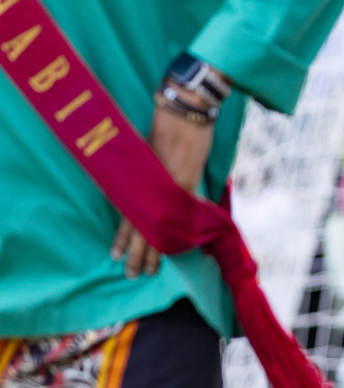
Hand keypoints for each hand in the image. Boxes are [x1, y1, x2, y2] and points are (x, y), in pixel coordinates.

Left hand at [112, 90, 215, 278]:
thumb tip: (149, 190)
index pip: (127, 216)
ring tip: (150, 271)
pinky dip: (179, 233)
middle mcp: (148, 189)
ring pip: (156, 229)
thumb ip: (149, 176)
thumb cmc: (167, 128)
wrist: (182, 113)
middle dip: (137, 254)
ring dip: (154, 252)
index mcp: (138, 181)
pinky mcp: (184, 185)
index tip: (115, 254)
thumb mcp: (148, 154)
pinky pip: (179, 216)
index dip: (123, 237)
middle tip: (131, 275)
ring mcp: (166, 190)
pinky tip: (177, 249)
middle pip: (139, 229)